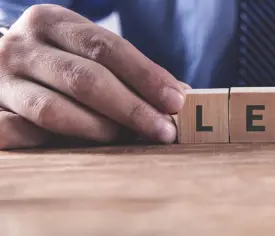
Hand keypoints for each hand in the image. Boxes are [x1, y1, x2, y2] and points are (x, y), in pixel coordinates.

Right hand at [0, 4, 188, 148]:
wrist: (5, 63)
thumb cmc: (60, 59)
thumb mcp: (88, 52)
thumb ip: (129, 71)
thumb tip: (180, 95)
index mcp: (51, 21)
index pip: (105, 47)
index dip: (145, 76)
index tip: (176, 101)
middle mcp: (22, 47)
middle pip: (85, 79)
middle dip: (132, 109)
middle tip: (164, 130)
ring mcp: (2, 82)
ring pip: (55, 111)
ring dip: (102, 130)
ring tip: (131, 139)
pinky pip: (20, 135)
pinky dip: (56, 144)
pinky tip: (85, 148)